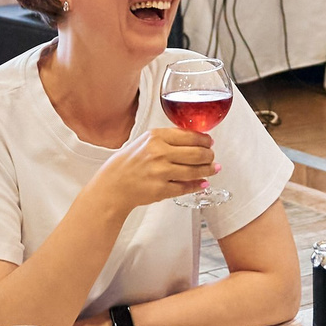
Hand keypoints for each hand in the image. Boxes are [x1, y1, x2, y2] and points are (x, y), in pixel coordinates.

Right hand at [86, 126, 217, 214]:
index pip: (190, 136)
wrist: (113, 184)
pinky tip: (203, 183)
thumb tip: (195, 138)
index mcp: (156, 137)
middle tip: (212, 157)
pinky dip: (198, 185)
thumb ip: (168, 138)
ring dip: (208, 170)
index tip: (209, 142)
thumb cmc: (129, 162)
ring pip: (195, 171)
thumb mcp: (145, 141)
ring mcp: (161, 172)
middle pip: (197, 153)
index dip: (205, 140)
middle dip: (209, 156)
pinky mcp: (161, 189)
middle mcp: (159, 153)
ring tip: (213, 169)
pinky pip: (186, 187)